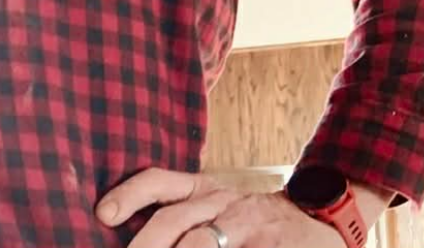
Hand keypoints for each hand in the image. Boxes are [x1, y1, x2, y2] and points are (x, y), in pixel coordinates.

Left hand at [95, 168, 344, 246]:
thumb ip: (179, 209)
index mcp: (203, 188)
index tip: (102, 213)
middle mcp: (221, 201)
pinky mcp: (270, 246)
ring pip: (201, 243)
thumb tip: (124, 226)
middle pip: (173, 219)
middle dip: (146, 243)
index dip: (128, 194)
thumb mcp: (215, 201)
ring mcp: (246, 225)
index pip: (158, 182)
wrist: (320, 216)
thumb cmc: (255, 215)